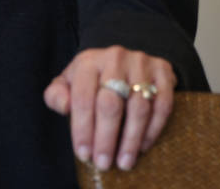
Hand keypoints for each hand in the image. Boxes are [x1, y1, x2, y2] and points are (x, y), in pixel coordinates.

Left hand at [43, 46, 175, 171]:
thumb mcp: (69, 83)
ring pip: (138, 107)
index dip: (82, 128)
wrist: (124, 62)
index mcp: (88, 61)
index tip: (83, 154)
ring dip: (130, 139)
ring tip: (124, 162)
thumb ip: (56, 95)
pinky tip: (143, 147)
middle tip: (103, 163)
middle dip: (105, 138)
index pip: (82, 98)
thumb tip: (64, 106)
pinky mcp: (163, 71)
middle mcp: (115, 57)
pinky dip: (153, 130)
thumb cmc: (92, 80)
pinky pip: (162, 105)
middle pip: (110, 104)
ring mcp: (141, 63)